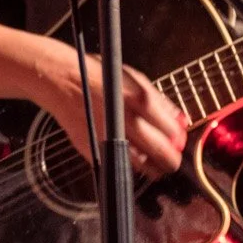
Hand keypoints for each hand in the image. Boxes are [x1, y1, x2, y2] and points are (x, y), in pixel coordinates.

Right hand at [34, 36, 187, 179]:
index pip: (171, 130)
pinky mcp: (95, 150)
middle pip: (161, 152)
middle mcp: (126, 122)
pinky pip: (120, 164)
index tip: (178, 138)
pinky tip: (132, 156)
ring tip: (156, 162)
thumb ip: (160, 101)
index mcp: (138, 101)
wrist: (62, 81)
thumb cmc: (98, 76)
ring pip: (142, 165)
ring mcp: (109, 138)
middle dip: (172, 158)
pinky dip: (130, 164)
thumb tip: (179, 119)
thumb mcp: (134, 79)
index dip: (178, 137)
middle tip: (173, 157)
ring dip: (154, 167)